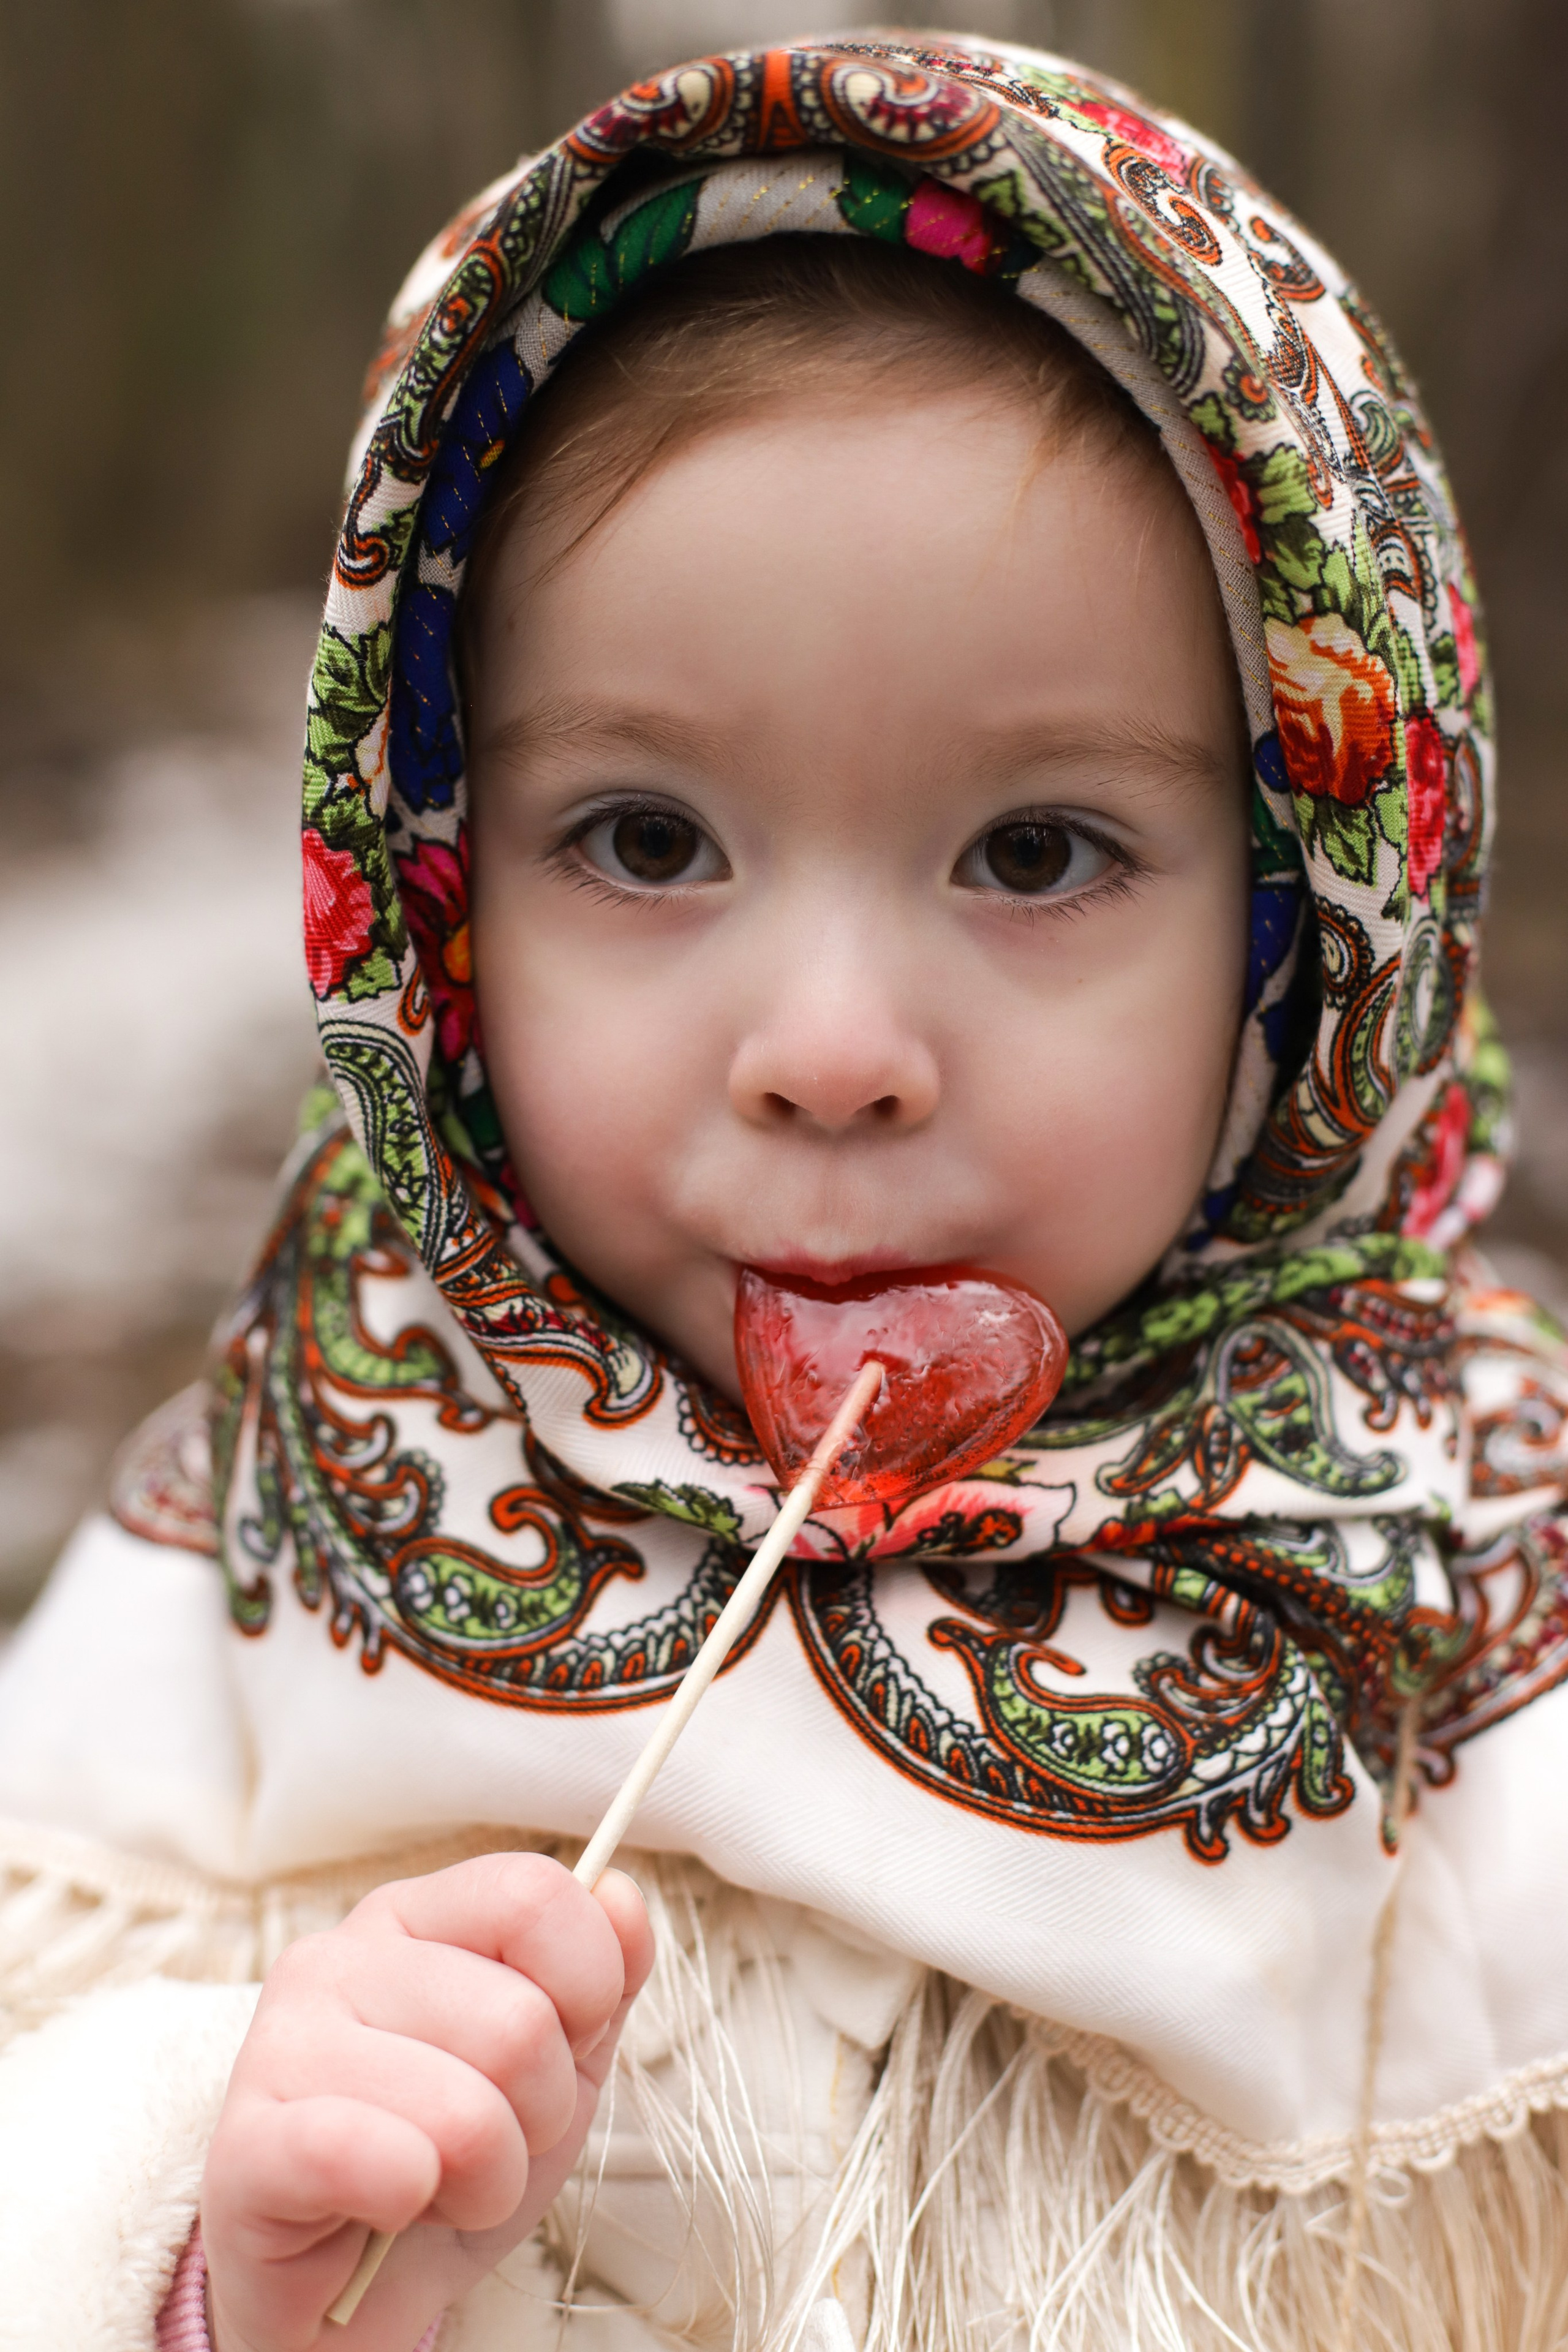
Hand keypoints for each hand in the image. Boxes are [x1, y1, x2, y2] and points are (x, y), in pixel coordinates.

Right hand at [201, 1853, 652, 2351]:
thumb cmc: (452, 2165)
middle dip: (538, 2116)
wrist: (350, 2299)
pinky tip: (388, 2207)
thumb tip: (622, 1896)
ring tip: (437, 2188)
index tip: (564, 2047)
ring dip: (484, 2182)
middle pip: (518, 2021)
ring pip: (465, 2112)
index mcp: (412, 1916)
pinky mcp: (244, 2149)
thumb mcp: (556, 2064)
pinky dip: (406, 2197)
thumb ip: (602, 1976)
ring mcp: (280, 2046)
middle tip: (488, 2147)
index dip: (586, 1986)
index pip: (532, 1893)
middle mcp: (336, 1958)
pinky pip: (363, 2157)